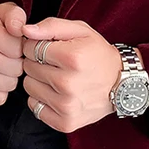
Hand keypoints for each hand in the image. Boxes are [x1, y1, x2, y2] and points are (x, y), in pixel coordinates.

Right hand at [0, 1, 25, 105]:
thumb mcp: (5, 12)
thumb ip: (16, 16)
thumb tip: (21, 29)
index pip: (18, 48)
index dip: (20, 46)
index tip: (11, 41)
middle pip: (14, 68)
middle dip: (16, 62)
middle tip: (5, 55)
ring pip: (8, 85)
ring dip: (9, 77)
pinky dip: (0, 91)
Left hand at [21, 17, 121, 132]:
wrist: (123, 85)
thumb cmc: (98, 55)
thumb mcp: (81, 31)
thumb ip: (51, 26)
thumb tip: (25, 30)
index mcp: (73, 58)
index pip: (31, 48)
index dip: (37, 46)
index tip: (50, 49)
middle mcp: (69, 84)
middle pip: (29, 67)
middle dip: (38, 62)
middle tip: (57, 64)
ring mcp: (67, 106)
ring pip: (29, 87)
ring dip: (39, 81)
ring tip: (58, 78)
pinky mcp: (66, 122)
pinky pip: (34, 107)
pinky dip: (42, 99)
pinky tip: (57, 93)